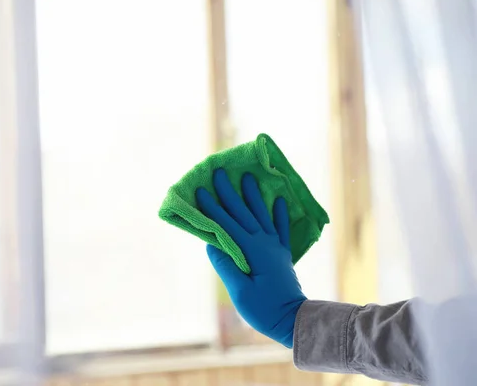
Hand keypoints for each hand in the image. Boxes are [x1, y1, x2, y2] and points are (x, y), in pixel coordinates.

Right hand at [196, 168, 305, 347]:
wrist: (293, 320)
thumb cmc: (263, 309)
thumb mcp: (239, 291)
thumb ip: (226, 265)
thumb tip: (212, 244)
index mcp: (252, 251)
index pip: (227, 225)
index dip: (212, 208)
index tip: (201, 191)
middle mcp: (265, 243)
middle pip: (243, 214)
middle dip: (229, 193)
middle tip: (220, 173)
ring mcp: (275, 247)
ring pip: (262, 215)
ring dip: (253, 196)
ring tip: (248, 177)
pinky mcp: (283, 254)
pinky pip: (281, 229)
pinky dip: (280, 214)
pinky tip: (278, 201)